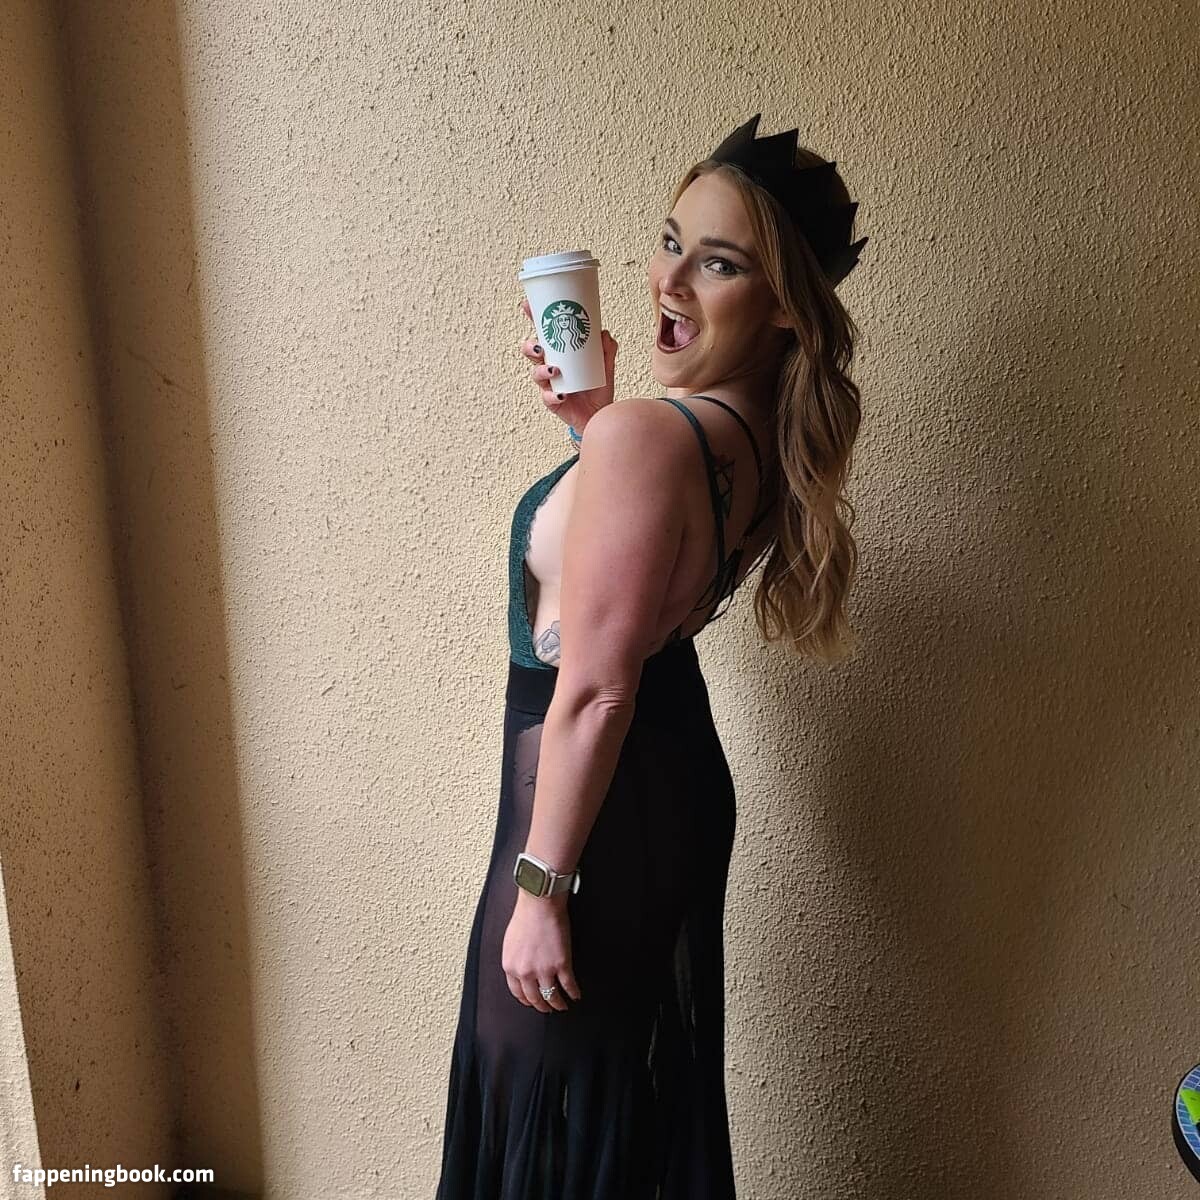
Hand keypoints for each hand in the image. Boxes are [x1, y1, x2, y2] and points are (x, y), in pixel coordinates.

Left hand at [501, 890, 582, 1012]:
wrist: (540, 903)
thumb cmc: (526, 915)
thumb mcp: (511, 942)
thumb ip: (515, 959)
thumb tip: (521, 970)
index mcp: (510, 966)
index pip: (518, 993)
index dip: (526, 1000)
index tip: (532, 1002)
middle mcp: (526, 972)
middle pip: (535, 998)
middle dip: (542, 1006)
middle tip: (548, 1008)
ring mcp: (544, 970)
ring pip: (552, 996)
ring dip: (558, 1004)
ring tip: (562, 1006)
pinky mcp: (562, 964)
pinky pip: (568, 986)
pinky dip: (573, 993)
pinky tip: (575, 995)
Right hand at [520, 297, 617, 437]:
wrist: (600, 415)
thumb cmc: (598, 388)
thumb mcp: (606, 366)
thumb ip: (607, 349)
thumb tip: (603, 334)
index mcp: (559, 354)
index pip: (543, 334)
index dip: (533, 319)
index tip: (527, 306)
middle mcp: (550, 367)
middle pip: (531, 353)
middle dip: (530, 347)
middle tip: (539, 347)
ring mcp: (550, 385)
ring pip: (536, 374)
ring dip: (542, 370)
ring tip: (555, 370)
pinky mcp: (553, 402)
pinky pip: (548, 398)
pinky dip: (553, 396)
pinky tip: (561, 394)